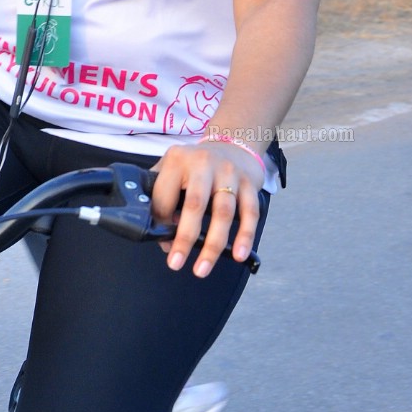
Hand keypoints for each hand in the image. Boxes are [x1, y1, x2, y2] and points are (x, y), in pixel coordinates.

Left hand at [151, 138, 263, 276]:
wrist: (233, 143)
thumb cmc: (196, 164)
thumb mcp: (172, 167)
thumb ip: (162, 195)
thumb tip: (163, 236)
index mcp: (177, 160)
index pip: (164, 196)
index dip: (161, 221)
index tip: (162, 242)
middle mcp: (203, 164)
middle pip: (195, 205)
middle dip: (184, 237)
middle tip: (176, 263)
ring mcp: (229, 173)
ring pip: (223, 213)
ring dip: (213, 245)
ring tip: (203, 268)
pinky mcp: (249, 183)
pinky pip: (250, 212)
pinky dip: (245, 235)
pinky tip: (239, 255)